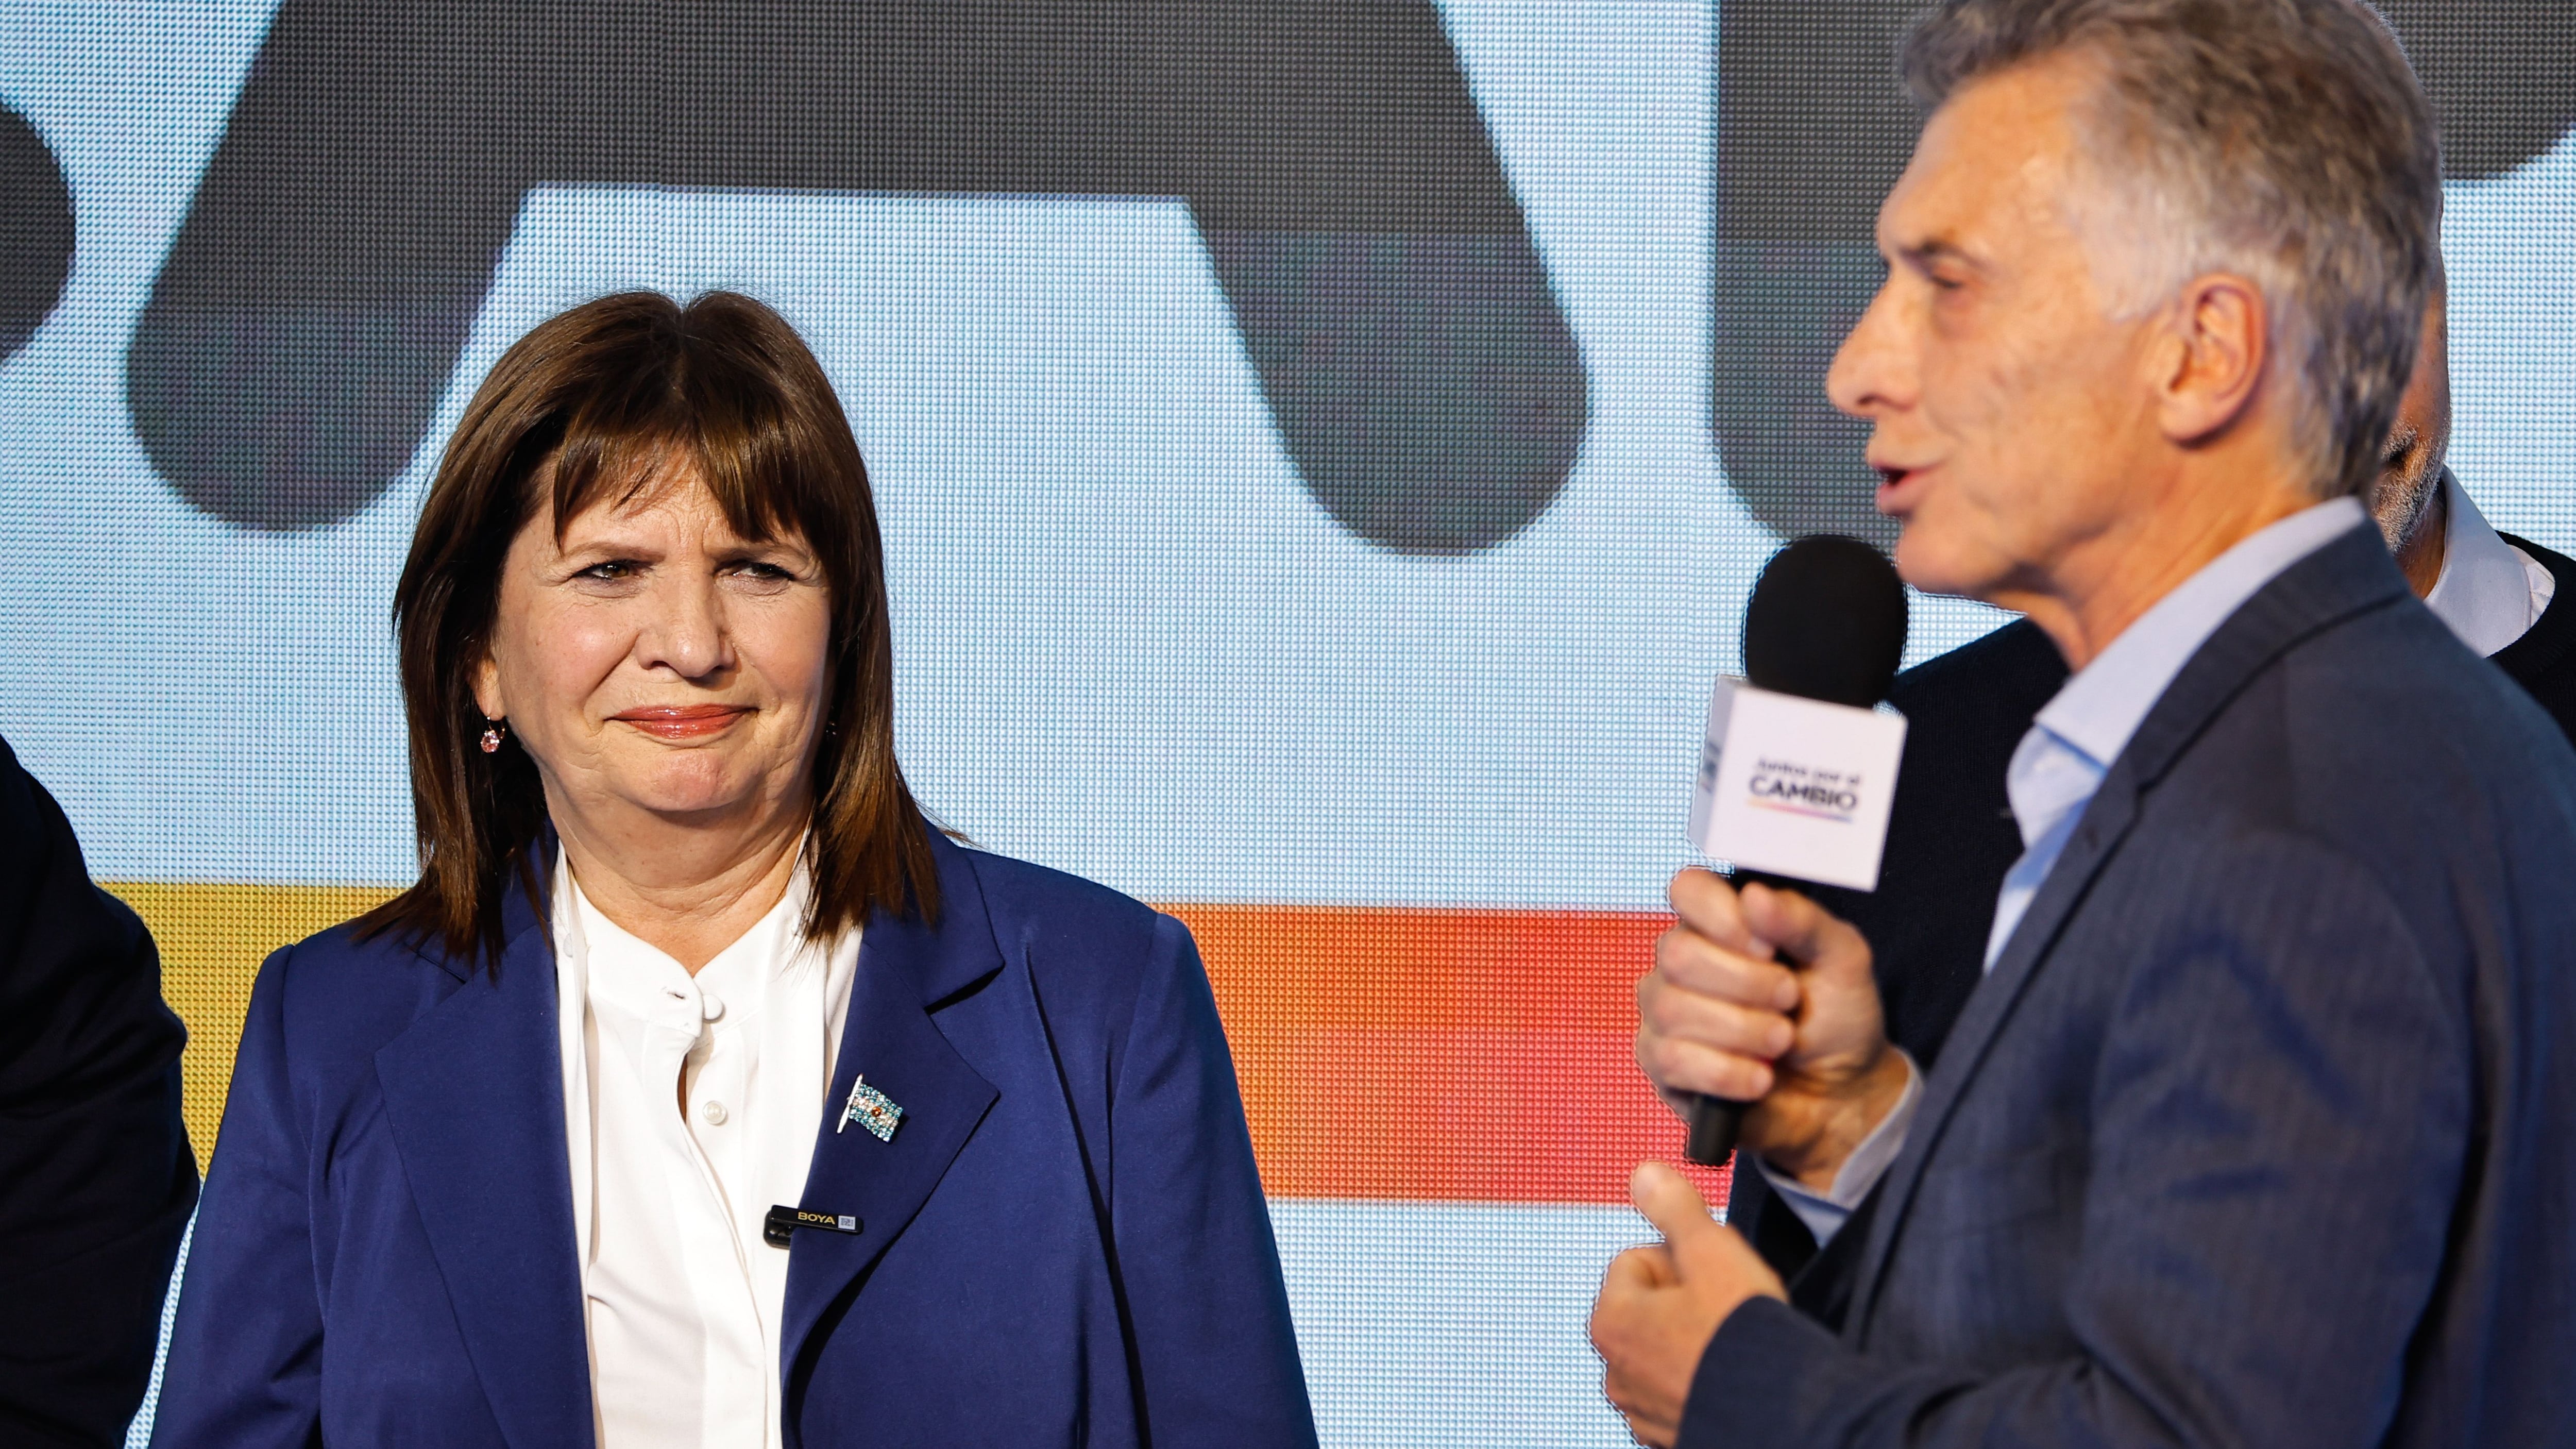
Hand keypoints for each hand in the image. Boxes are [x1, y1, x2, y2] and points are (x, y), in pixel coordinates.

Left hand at [1591, 1161, 1786, 1446]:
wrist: (1783, 1415)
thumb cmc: (1743, 1336)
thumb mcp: (1712, 1251)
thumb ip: (1675, 1208)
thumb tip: (1645, 1175)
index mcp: (1611, 1321)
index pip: (1637, 1259)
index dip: (1681, 1256)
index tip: (1713, 1273)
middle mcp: (1614, 1371)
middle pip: (1650, 1307)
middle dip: (1687, 1299)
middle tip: (1729, 1306)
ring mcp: (1640, 1410)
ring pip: (1666, 1350)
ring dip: (1695, 1340)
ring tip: (1734, 1343)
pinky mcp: (1670, 1436)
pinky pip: (1682, 1391)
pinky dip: (1703, 1380)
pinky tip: (1733, 1375)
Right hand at [1635, 868, 1909, 1190]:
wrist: (1841, 1093)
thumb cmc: (1836, 1017)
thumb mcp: (1842, 959)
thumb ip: (1802, 921)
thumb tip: (1753, 896)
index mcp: (1720, 924)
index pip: (1687, 890)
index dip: (1724, 917)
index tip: (1768, 948)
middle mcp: (1682, 964)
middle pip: (1678, 954)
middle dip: (1746, 984)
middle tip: (1788, 1000)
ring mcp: (1665, 1015)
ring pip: (1673, 1009)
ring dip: (1743, 1031)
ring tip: (1781, 1041)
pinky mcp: (1663, 1066)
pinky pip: (1672, 1060)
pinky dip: (1727, 1072)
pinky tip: (1759, 1077)